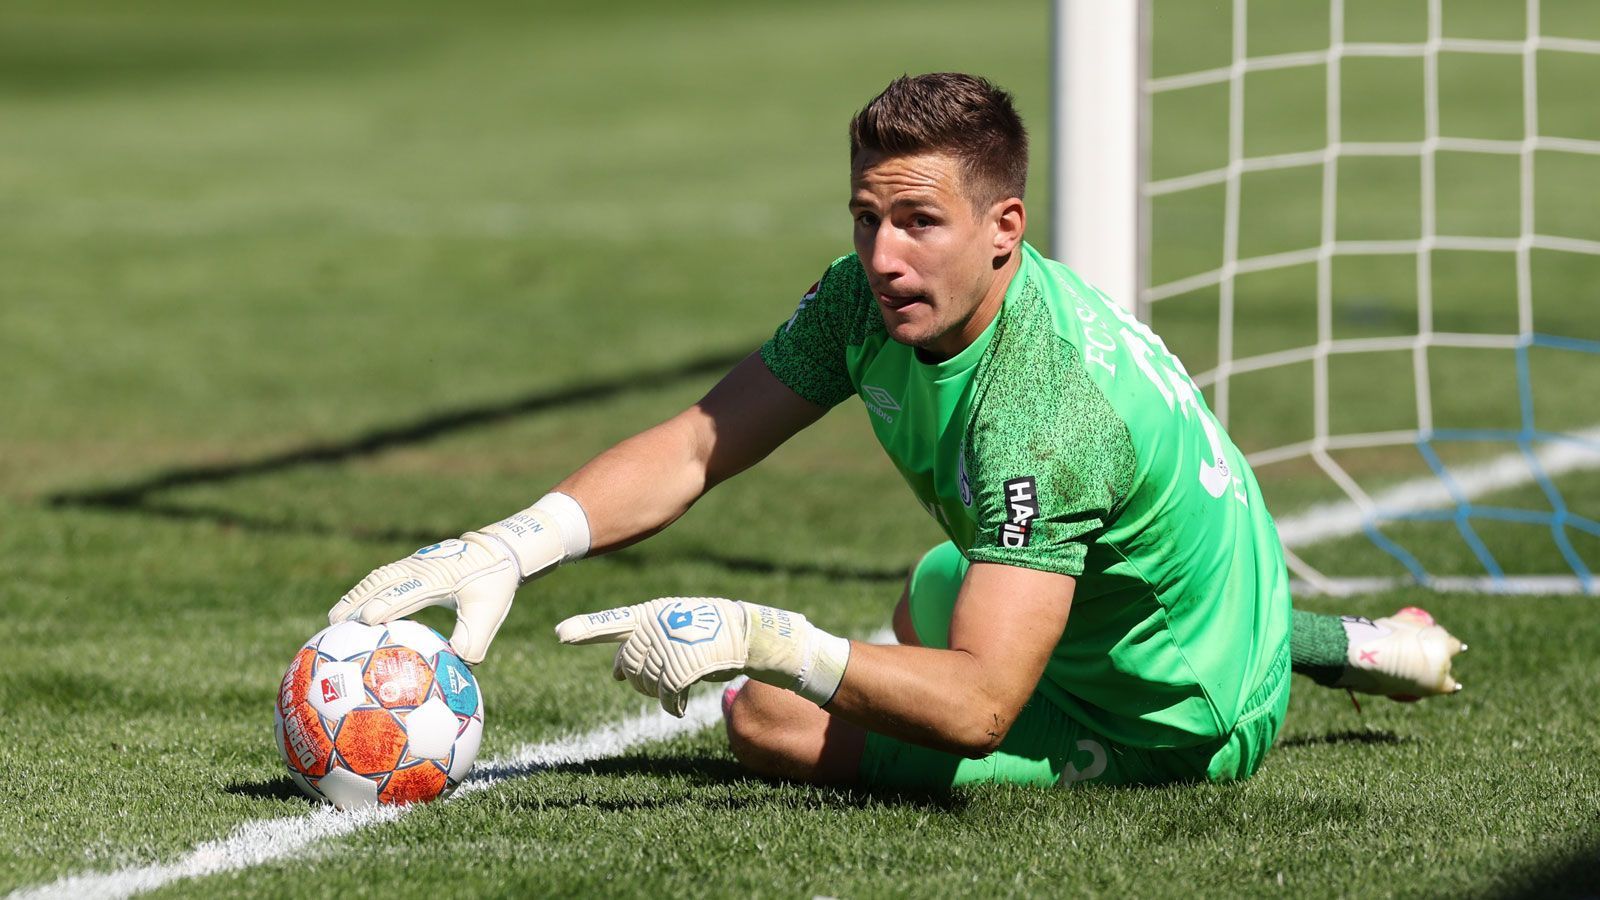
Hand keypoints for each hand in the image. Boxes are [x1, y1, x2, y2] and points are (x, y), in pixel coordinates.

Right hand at [329, 496, 588, 663]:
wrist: (498, 549)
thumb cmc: (494, 582)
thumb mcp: (490, 611)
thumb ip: (473, 639)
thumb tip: (455, 667)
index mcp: (440, 578)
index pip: (410, 591)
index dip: (389, 603)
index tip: (368, 618)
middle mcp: (421, 567)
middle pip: (383, 581)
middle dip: (358, 600)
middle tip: (335, 623)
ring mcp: (414, 563)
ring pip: (378, 578)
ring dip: (356, 595)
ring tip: (334, 619)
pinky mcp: (411, 564)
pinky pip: (382, 577)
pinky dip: (364, 591)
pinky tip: (353, 609)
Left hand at [555, 597, 849, 716]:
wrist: (750, 636)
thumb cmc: (710, 635)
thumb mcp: (674, 630)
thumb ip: (642, 644)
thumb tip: (616, 674)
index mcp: (653, 613)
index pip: (615, 622)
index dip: (587, 629)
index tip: (560, 635)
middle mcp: (659, 624)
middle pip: (629, 665)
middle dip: (637, 682)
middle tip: (655, 687)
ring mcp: (672, 642)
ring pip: (645, 681)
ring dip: (656, 695)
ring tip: (672, 693)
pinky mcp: (685, 663)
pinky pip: (665, 695)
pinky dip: (669, 707)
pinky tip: (677, 709)